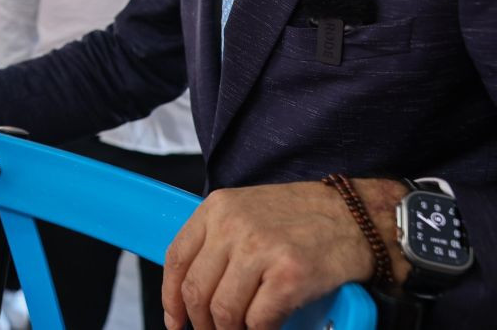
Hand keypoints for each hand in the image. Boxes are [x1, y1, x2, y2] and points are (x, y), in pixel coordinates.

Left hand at [162, 179, 408, 329]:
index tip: (175, 320)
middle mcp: (233, 226)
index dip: (170, 297)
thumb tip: (192, 290)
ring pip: (224, 312)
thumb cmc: (302, 218)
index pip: (177, 259)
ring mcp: (260, 250)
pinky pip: (258, 322)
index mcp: (216, 209)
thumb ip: (218, 241)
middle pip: (197, 291)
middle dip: (201, 323)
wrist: (356, 216)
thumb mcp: (247, 211)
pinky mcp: (289, 276)